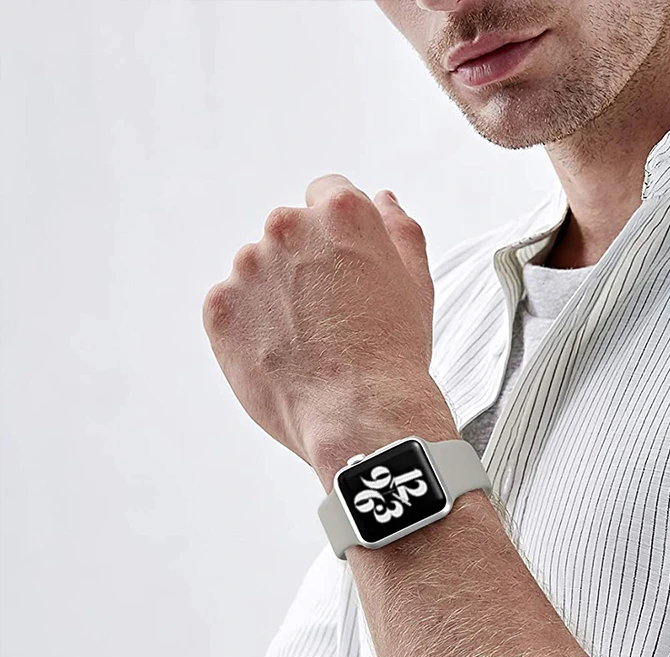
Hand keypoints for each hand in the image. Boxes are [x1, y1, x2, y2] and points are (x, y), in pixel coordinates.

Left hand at [202, 175, 442, 473]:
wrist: (360, 415)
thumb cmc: (393, 357)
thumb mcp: (416, 286)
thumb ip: (400, 231)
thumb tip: (383, 201)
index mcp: (340, 213)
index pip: (327, 193)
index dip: (339, 234)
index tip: (343, 266)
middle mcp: (288, 228)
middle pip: (289, 233)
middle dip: (304, 265)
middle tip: (331, 317)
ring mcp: (247, 267)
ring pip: (257, 271)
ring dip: (274, 297)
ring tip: (308, 344)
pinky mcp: (219, 307)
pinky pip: (231, 308)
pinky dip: (249, 328)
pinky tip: (283, 355)